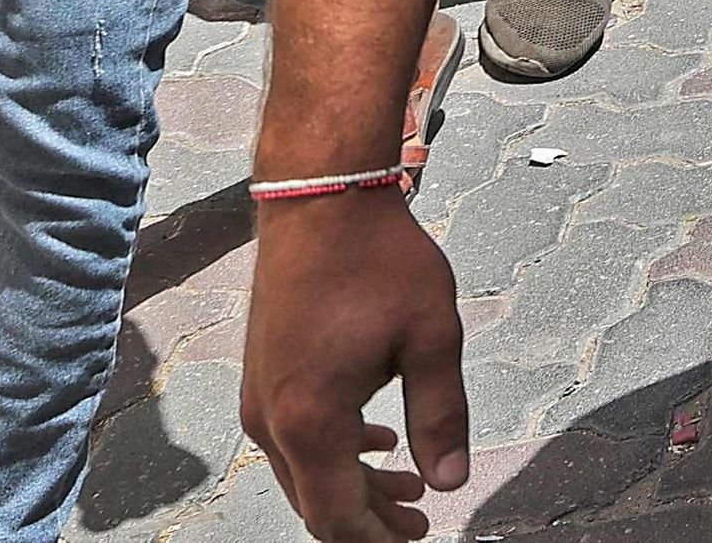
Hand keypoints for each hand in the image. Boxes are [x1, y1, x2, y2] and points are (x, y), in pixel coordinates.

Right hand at [243, 195, 469, 541]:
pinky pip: (295, 440)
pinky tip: (376, 442)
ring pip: (305, 473)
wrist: (320, 204)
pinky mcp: (261, 379)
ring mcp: (258, 400)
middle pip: (317, 502)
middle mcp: (270, 420)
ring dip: (355, 487)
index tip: (419, 537)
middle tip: (421, 522)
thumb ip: (441, 416)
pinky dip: (336, 453)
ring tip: (412, 487)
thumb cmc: (379, 263)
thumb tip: (453, 481)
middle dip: (369, 521)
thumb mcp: (432, 338)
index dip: (377, 538)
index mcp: (310, 420)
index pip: (337, 515)